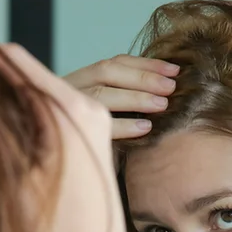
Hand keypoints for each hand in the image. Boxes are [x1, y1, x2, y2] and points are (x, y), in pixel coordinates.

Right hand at [0, 45, 140, 231]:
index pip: (16, 62)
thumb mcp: (13, 177)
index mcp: (68, 110)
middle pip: (29, 73)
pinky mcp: (94, 137)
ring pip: (41, 91)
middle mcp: (87, 106)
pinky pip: (54, 110)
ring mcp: (95, 121)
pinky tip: (2, 125)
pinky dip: (28, 112)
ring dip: (10, 94)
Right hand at [64, 55, 179, 138]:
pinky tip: (145, 128)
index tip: (174, 70)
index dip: (145, 64)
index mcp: (79, 79)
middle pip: (106, 72)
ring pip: (100, 95)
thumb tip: (164, 87)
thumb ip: (123, 97)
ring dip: (135, 98)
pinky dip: (123, 125)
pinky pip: (97, 125)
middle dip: (142, 78)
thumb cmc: (89, 139)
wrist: (57, 167)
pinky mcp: (66, 132)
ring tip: (162, 105)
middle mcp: (67, 88)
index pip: (114, 63)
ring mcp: (62, 107)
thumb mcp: (105, 112)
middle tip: (171, 87)